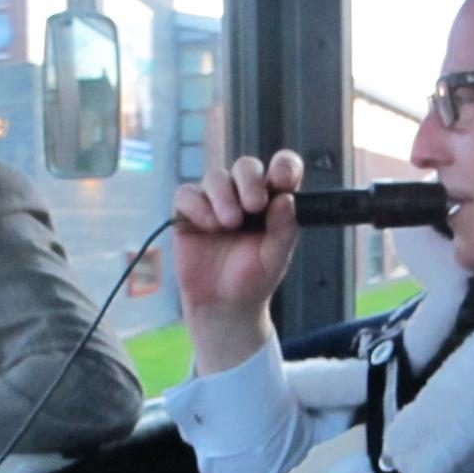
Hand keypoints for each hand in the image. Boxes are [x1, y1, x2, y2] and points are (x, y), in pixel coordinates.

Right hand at [172, 150, 303, 373]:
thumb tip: (286, 199)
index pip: (282, 170)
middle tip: (254, 205)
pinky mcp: (188, 213)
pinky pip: (187, 194)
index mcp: (272, 202)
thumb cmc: (253, 280)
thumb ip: (284, 229)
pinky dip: (197, 205)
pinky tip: (208, 225)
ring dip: (223, 195)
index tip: (283, 179)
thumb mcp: (276, 258)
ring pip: (216, 177)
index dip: (284, 166)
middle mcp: (244, 196)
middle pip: (246, 167)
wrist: (223, 306)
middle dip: (250, 180)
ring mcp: (215, 202)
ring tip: (229, 223)